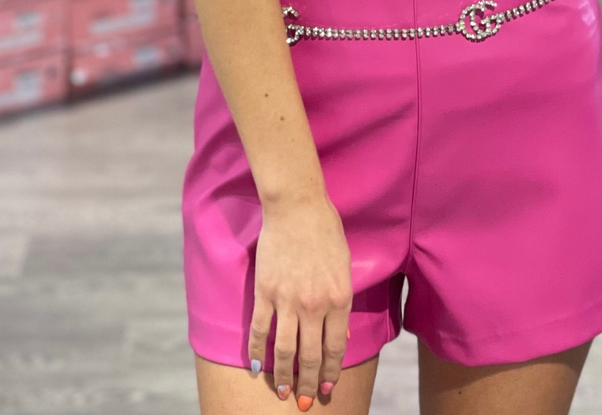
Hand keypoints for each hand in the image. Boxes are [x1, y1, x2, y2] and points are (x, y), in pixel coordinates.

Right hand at [250, 195, 351, 407]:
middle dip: (308, 383)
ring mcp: (287, 300)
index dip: (330, 371)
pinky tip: (256, 368)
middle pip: (310, 356)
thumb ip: (341, 299)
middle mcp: (314, 305)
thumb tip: (339, 330)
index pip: (335, 347)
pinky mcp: (265, 292)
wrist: (297, 207)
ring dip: (284, 376)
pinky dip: (257, 352)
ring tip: (283, 392)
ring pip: (285, 350)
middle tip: (304, 402)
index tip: (327, 387)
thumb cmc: (326, 231)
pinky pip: (260, 330)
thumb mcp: (344, 266)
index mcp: (339, 298)